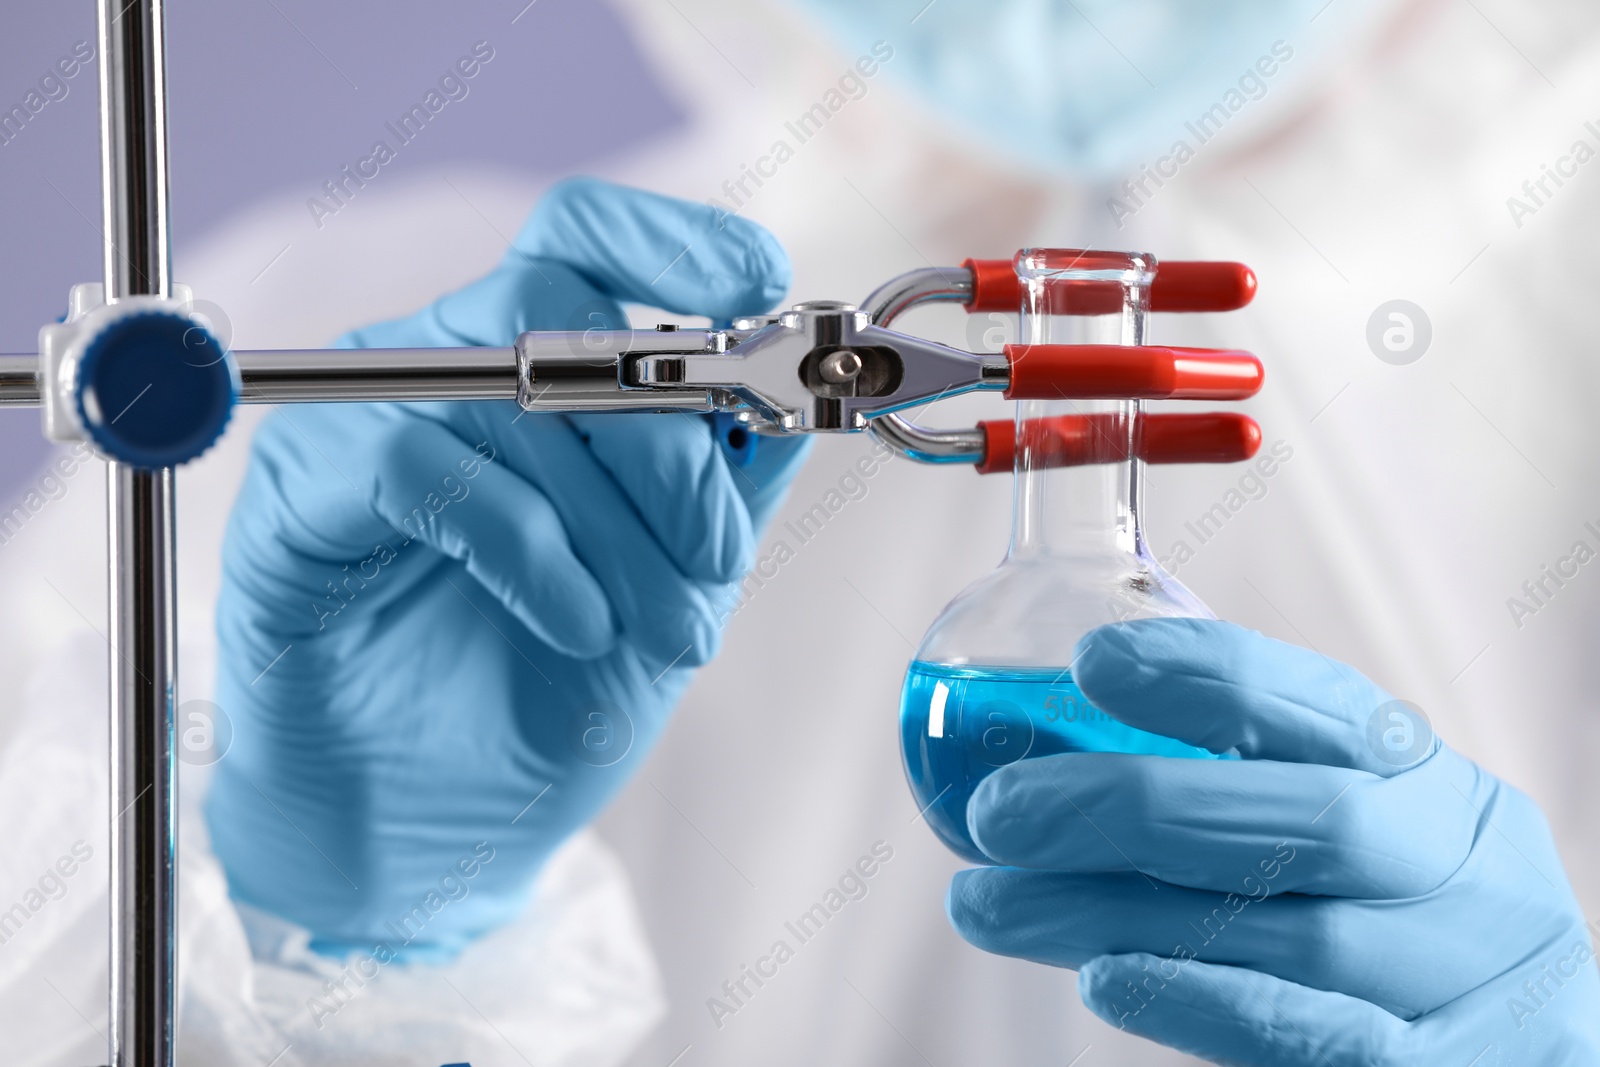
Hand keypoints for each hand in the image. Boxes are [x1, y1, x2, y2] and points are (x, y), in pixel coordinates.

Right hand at [206, 178, 808, 958]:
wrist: (426, 832)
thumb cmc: (542, 702)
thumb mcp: (675, 589)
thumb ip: (727, 485)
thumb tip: (795, 396)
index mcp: (533, 373)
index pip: (588, 239)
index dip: (679, 243)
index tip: (762, 288)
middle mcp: (448, 372)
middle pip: (559, 304)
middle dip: (668, 436)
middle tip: (718, 555)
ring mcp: (367, 419)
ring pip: (506, 392)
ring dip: (615, 524)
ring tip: (663, 629)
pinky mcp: (301, 490)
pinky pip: (426, 469)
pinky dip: (529, 550)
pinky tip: (575, 622)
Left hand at [948, 618, 1599, 1063]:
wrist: (1533, 1052)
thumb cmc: (1393, 928)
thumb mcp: (1355, 840)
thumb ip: (1238, 799)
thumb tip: (1047, 770)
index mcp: (1427, 781)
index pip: (1324, 703)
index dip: (1208, 674)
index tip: (1090, 663)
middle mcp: (1463, 865)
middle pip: (1309, 819)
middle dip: (1136, 805)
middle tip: (998, 811)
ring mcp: (1466, 973)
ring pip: (1289, 932)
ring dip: (1118, 914)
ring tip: (990, 905)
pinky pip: (1322, 1037)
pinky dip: (1206, 1001)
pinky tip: (1103, 981)